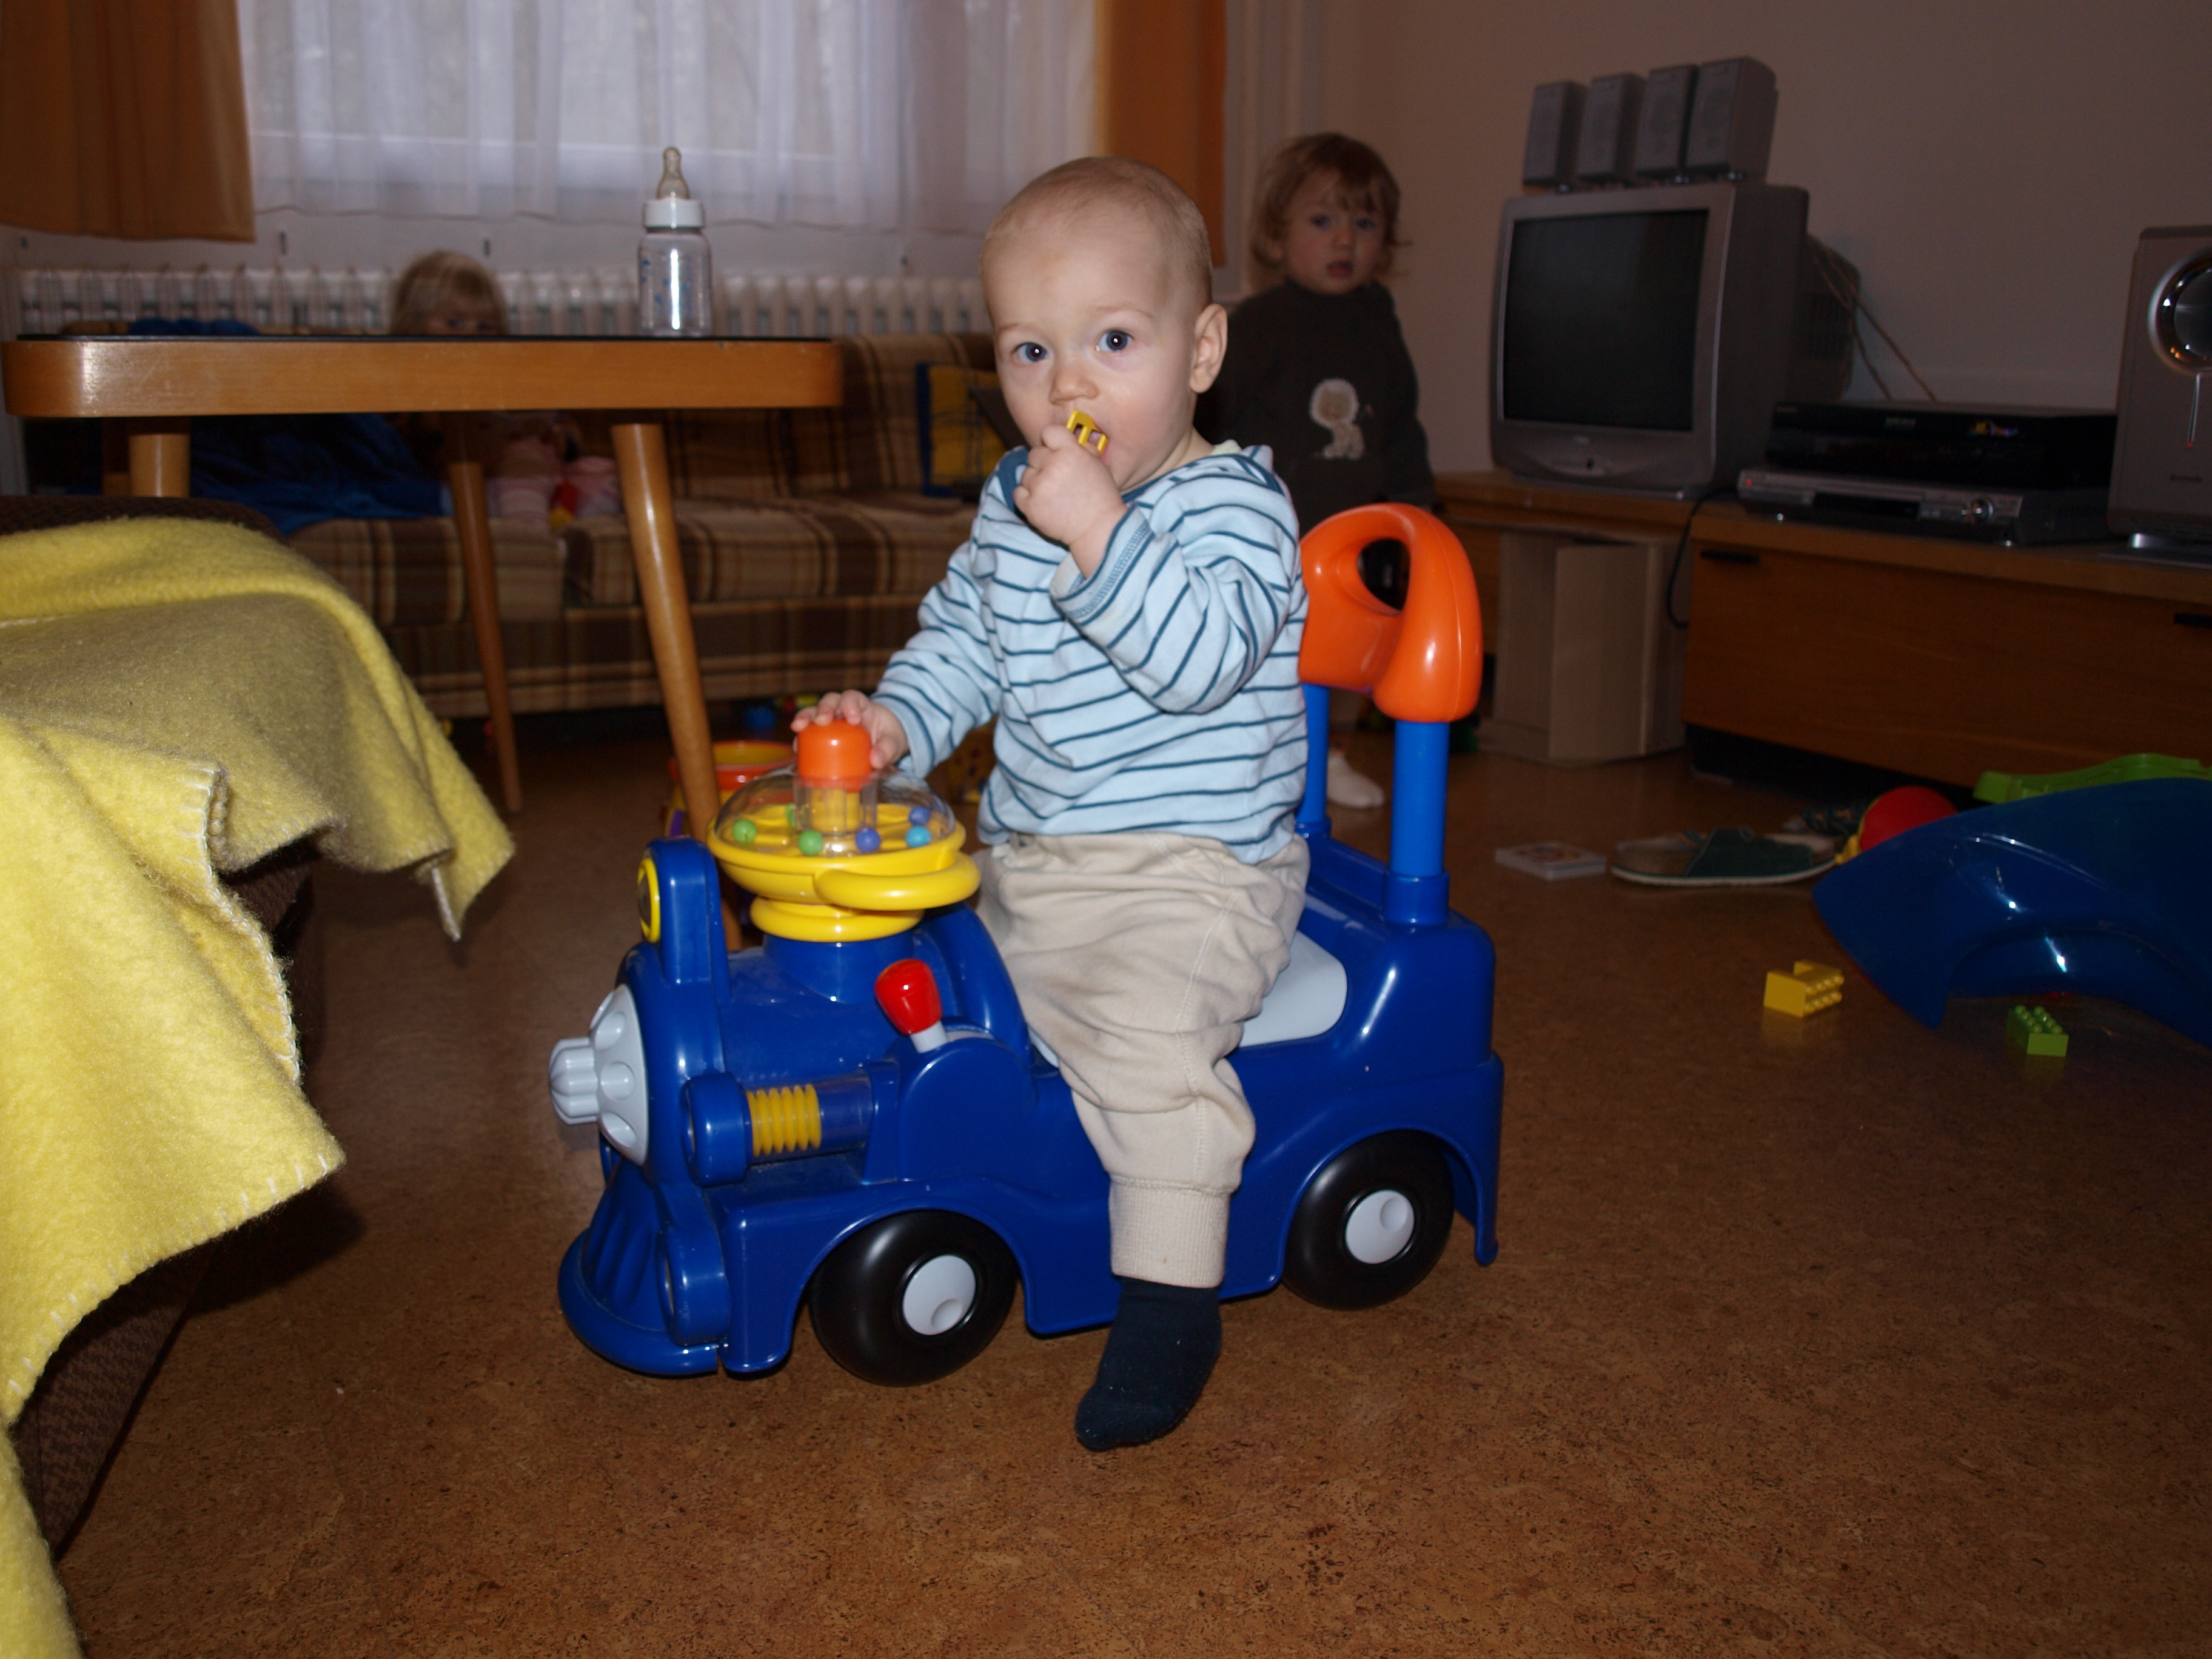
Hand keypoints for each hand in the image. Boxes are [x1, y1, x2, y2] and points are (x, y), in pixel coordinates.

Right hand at [792, 689, 909, 769]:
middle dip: (824, 708)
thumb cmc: (887, 737)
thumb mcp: (893, 742)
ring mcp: (831, 720)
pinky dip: (802, 737)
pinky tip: (797, 746)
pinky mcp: (823, 734)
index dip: (850, 704)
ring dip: (806, 717)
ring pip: (815, 711)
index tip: (854, 719)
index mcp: (861, 705)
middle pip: (830, 701)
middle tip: (822, 720)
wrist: (883, 743)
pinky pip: (810, 732)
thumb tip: (875, 761)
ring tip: (798, 727)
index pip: (852, 697)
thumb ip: (887, 750)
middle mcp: (843, 709)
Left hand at [1013, 420, 1125, 575]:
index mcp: (1070, 452)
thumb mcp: (1098, 466)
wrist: (1098, 529)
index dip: (1051, 440)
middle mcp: (1052, 465)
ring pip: (1025, 474)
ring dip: (1036, 481)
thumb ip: (1082, 449)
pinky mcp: (1029, 506)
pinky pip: (1018, 493)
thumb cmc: (1101, 497)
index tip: (1055, 449)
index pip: (1049, 431)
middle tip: (1057, 477)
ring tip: (1053, 494)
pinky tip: (1042, 502)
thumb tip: (1071, 440)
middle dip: (1044, 463)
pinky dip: (1027, 497)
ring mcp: (1039, 486)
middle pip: (1034, 453)